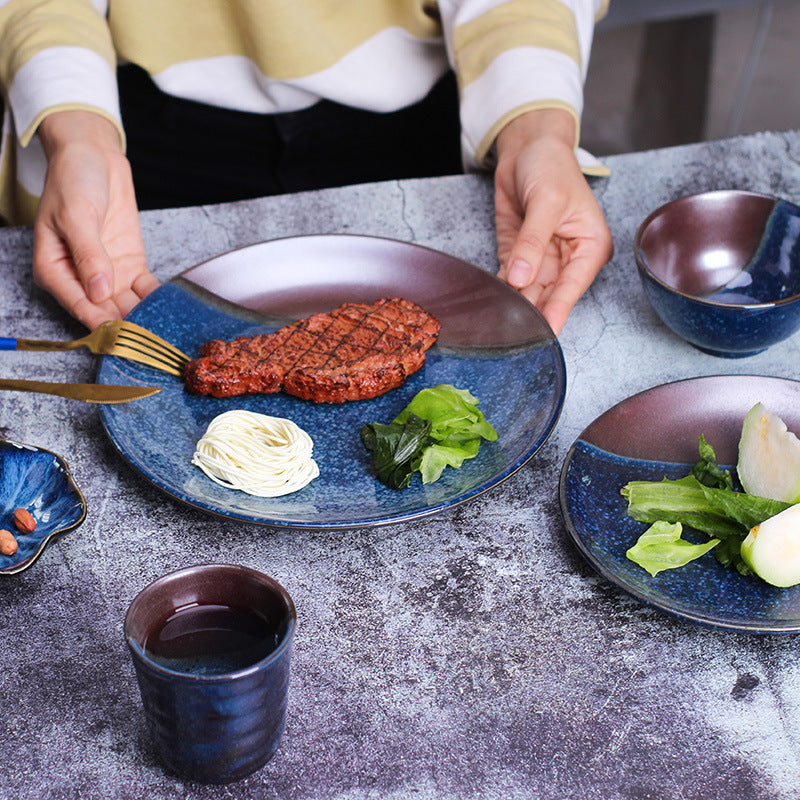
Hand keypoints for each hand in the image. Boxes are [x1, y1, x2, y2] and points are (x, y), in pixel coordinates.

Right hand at [33, 111, 158, 329]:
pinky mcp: (129, 266)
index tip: (121, 337)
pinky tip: (170, 311)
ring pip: (126, 305)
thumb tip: (99, 292)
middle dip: (126, 326)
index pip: (79, 305)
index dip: (100, 323)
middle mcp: (80, 278)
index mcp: (55, 269)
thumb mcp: (76, 215)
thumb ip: (88, 255)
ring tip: (164, 332)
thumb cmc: (72, 180)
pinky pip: (143, 290)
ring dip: (143, 317)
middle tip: (150, 340)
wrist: (93, 156)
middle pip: (104, 311)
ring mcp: (107, 274)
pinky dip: (156, 300)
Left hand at [494, 109, 612, 333]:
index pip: (572, 286)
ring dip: (513, 305)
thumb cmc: (551, 166)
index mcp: (589, 246)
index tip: (547, 332)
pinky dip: (499, 291)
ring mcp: (542, 260)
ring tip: (498, 325)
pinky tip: (489, 304)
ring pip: (527, 292)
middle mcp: (568, 259)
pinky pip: (509, 280)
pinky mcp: (518, 257)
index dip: (558, 310)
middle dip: (532, 313)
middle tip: (515, 334)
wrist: (527, 148)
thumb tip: (521, 277)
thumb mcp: (546, 201)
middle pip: (549, 295)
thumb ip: (533, 242)